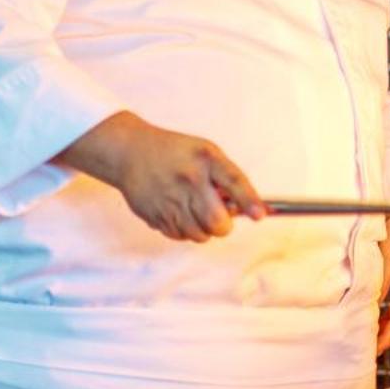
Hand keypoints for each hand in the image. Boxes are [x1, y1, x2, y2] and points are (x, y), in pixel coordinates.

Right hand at [58, 112, 266, 241]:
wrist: (130, 152)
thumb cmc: (175, 152)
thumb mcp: (205, 151)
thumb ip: (226, 177)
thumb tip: (249, 209)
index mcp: (205, 159)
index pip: (233, 181)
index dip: (249, 201)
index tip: (260, 215)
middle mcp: (189, 179)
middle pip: (218, 222)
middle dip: (223, 225)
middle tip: (219, 216)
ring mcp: (171, 199)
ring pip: (200, 235)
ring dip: (203, 228)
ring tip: (194, 210)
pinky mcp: (155, 215)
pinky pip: (181, 236)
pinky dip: (185, 230)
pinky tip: (177, 211)